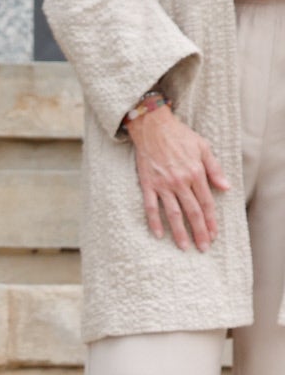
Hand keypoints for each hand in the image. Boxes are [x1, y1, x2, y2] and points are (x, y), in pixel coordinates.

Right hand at [127, 103, 229, 252]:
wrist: (153, 127)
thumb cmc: (179, 136)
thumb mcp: (203, 147)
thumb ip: (214, 169)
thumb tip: (226, 187)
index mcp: (195, 173)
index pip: (206, 203)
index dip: (211, 221)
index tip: (214, 235)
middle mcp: (180, 181)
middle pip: (192, 212)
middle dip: (199, 232)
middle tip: (203, 248)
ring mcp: (163, 185)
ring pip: (173, 213)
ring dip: (179, 232)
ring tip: (184, 247)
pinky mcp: (148, 184)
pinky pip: (151, 207)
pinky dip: (154, 222)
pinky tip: (158, 235)